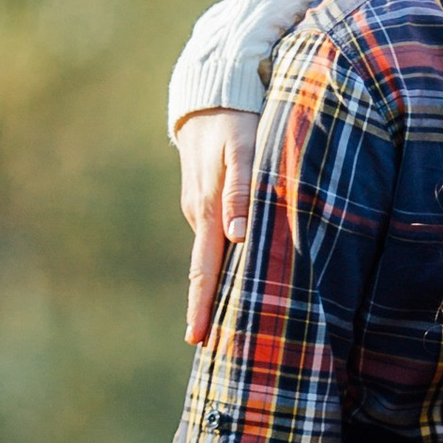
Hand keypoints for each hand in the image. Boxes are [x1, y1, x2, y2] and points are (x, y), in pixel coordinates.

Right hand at [178, 109, 256, 344]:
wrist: (210, 94)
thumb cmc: (236, 119)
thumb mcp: (245, 148)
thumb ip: (242, 190)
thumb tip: (237, 238)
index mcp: (208, 210)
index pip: (203, 270)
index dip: (201, 306)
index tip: (197, 341)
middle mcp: (200, 214)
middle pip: (204, 271)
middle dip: (207, 308)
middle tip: (212, 349)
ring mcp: (201, 206)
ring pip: (214, 253)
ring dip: (221, 283)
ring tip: (233, 319)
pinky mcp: (208, 196)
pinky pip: (217, 235)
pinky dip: (227, 256)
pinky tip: (241, 270)